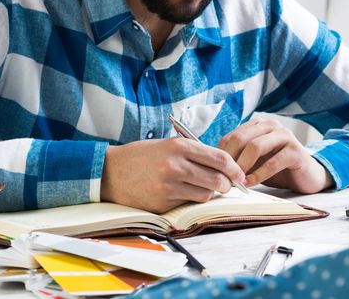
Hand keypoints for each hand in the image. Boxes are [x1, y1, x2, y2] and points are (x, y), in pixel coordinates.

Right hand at [101, 138, 244, 213]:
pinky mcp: (162, 202)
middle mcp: (175, 165)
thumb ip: (194, 153)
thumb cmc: (141, 156)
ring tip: (203, 188)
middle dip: (227, 185)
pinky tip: (183, 193)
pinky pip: (188, 203)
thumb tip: (223, 166)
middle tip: (226, 185)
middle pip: (218, 179)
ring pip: (206, 194)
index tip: (239, 174)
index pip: (220, 158)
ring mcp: (168, 185)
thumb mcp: (167, 145)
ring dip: (209, 193)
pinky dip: (191, 200)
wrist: (108, 171)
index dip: (235, 168)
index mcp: (179, 146)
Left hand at [218, 118, 333, 193]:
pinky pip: (273, 162)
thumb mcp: (253, 162)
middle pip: (240, 138)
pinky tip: (252, 184)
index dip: (221, 155)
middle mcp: (271, 126)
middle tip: (224, 178)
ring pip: (255, 146)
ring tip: (237, 181)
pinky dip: (259, 174)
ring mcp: (285, 136)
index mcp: (257, 125)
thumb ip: (237, 159)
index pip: (231, 136)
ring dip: (243, 166)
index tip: (215, 173)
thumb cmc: (276, 168)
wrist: (306, 176)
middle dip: (229, 159)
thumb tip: (212, 167)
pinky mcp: (296, 151)